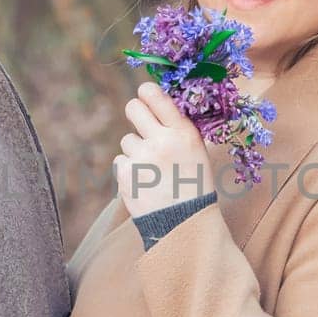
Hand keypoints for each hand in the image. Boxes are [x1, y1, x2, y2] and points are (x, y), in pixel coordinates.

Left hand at [114, 80, 215, 219]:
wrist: (185, 224)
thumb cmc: (194, 184)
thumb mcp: (197, 151)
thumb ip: (178, 127)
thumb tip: (158, 101)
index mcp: (183, 132)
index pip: (155, 95)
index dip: (146, 92)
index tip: (145, 95)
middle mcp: (162, 141)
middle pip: (132, 107)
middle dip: (134, 112)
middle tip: (142, 125)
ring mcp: (141, 158)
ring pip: (127, 140)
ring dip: (136, 152)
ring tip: (153, 171)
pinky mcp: (125, 175)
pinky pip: (120, 161)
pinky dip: (129, 171)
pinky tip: (145, 183)